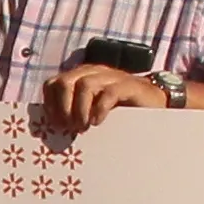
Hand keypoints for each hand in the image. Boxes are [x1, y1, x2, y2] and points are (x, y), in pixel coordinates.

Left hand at [40, 64, 169, 136]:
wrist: (153, 102)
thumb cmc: (119, 110)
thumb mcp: (92, 110)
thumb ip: (74, 113)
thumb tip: (53, 130)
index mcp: (79, 77)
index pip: (52, 84)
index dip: (50, 104)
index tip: (55, 125)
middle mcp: (92, 72)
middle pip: (64, 82)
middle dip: (62, 108)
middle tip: (69, 128)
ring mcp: (110, 76)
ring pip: (84, 85)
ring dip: (79, 110)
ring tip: (83, 127)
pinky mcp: (127, 85)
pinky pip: (108, 92)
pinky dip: (99, 109)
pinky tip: (98, 122)